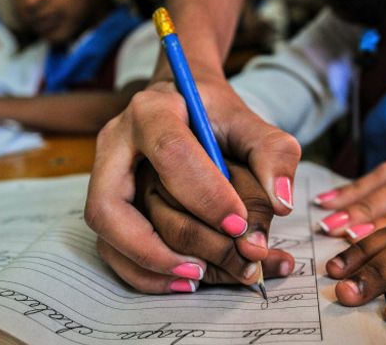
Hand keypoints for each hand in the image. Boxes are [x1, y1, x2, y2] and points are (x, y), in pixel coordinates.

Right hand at [85, 78, 300, 292]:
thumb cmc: (214, 115)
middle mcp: (115, 145)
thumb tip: (280, 204)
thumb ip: (272, 154)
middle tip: (210, 264)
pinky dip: (145, 274)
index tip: (239, 224)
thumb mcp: (249, 122)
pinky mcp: (107, 203)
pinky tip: (184, 279)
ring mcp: (104, 177)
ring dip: (153, 265)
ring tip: (200, 276)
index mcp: (151, 112)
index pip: (171, 154)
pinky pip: (111, 249)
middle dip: (160, 246)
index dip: (205, 195)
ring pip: (108, 234)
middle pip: (112, 207)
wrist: (184, 105)